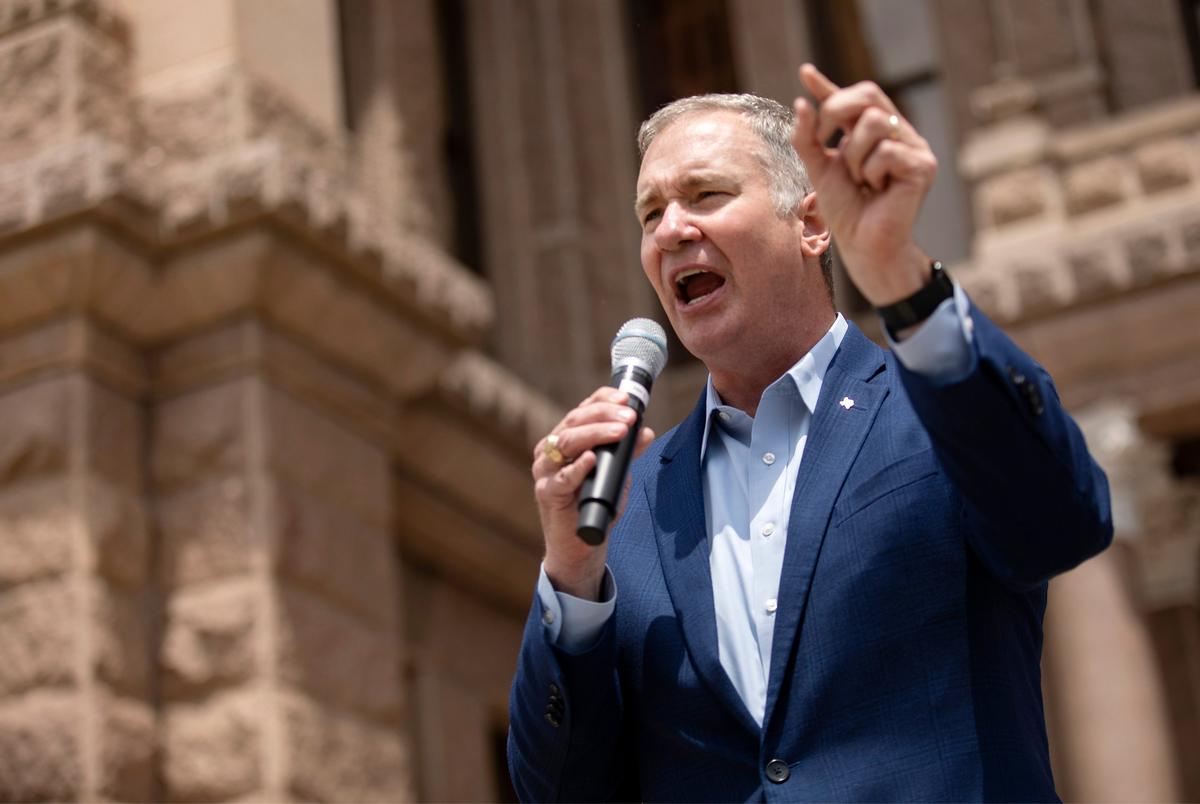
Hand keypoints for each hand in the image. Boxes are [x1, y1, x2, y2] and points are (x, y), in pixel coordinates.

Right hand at [532, 386, 654, 600]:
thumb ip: (626, 453)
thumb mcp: (615, 474)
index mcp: (565, 438)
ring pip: (566, 442)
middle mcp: (551, 449)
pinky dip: (577, 467)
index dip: (603, 399)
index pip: (583, 409)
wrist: (581, 544)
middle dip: (605, 415)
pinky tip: (591, 459)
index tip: (626, 399)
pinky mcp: (546, 493)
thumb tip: (646, 432)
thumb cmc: (594, 504)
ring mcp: (545, 471)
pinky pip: (561, 478)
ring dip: (595, 434)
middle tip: (630, 417)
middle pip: (575, 421)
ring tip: (619, 431)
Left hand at [792, 63, 935, 305]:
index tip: (804, 72)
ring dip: (854, 155)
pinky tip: (878, 190)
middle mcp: (898, 133)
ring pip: (874, 124)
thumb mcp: (819, 169)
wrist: (862, 245)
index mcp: (875, 132)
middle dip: (837, 113)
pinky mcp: (923, 165)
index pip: (855, 98)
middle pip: (868, 95)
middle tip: (826, 141)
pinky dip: (871, 172)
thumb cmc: (846, 210)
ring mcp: (915, 147)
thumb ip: (808, 138)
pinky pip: (886, 151)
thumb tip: (801, 102)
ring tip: (861, 181)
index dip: (828, 86)